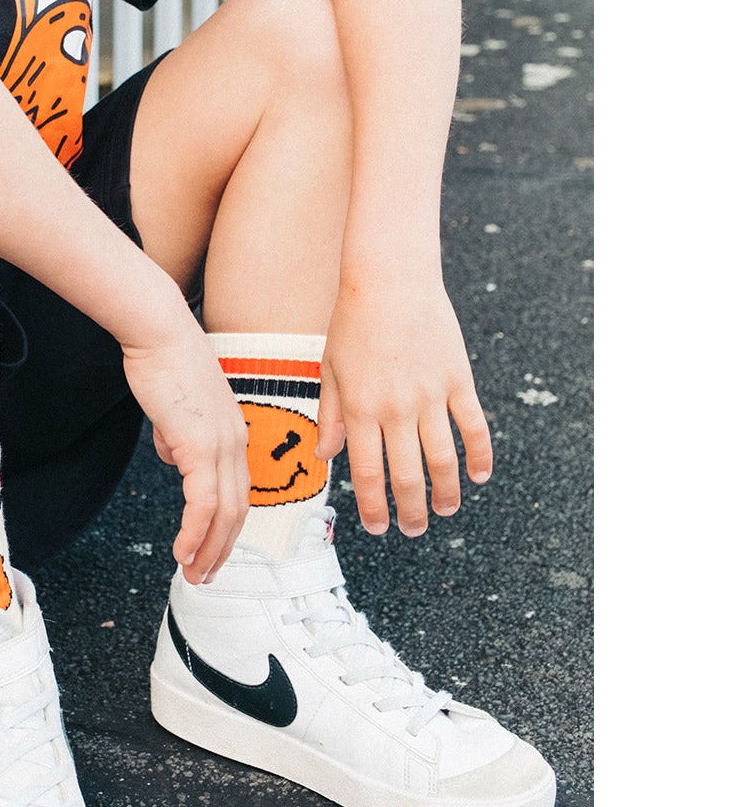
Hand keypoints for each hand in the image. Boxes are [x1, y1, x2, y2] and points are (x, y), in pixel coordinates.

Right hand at [121, 325, 248, 582]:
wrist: (158, 330)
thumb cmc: (161, 358)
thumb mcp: (176, 403)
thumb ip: (178, 432)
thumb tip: (173, 457)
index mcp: (233, 430)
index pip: (238, 489)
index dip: (226, 525)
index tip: (209, 548)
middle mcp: (236, 440)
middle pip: (239, 510)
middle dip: (222, 549)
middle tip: (204, 576)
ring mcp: (221, 444)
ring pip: (225, 514)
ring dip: (210, 550)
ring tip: (193, 575)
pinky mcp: (200, 446)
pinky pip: (203, 504)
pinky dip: (195, 533)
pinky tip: (182, 552)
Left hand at [315, 277, 492, 535]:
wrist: (388, 277)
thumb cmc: (352, 321)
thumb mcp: (330, 367)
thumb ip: (331, 414)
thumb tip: (325, 456)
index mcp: (361, 407)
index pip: (367, 473)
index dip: (374, 507)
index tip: (378, 527)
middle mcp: (396, 408)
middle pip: (407, 476)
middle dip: (410, 511)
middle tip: (412, 529)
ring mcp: (430, 395)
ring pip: (444, 460)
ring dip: (446, 493)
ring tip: (444, 510)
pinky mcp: (458, 380)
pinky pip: (474, 428)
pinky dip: (480, 456)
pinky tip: (479, 477)